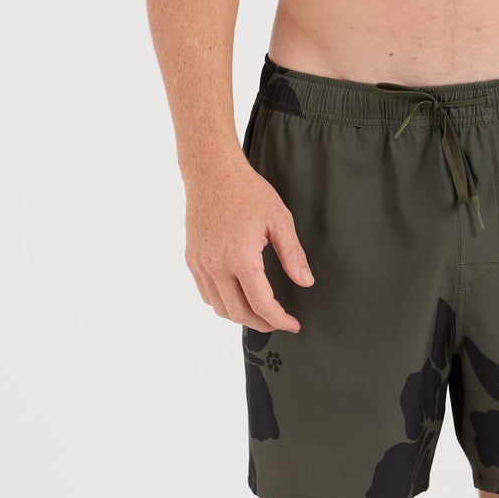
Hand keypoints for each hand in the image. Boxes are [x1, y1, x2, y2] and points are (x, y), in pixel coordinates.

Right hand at [184, 153, 313, 333]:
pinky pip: (206, 294)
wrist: (212, 173)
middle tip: (279, 322)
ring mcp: (201, 264)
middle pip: (239, 313)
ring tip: (260, 313)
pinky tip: (237, 297)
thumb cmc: (247, 191)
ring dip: (241, 317)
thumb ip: (293, 255)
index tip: (292, 324)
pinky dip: (223, 303)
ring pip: (219, 308)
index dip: (279, 320)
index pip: (261, 304)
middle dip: (262, 324)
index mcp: (241, 258)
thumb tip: (305, 282)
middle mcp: (216, 266)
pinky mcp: (192, 259)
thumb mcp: (279, 220)